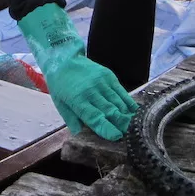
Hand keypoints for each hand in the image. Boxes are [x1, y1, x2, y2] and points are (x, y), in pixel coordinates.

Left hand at [16, 3, 137, 139]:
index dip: (107, 128)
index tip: (116, 137)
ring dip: (127, 115)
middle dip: (121, 124)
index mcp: (78, 101)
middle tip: (129, 135)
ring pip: (118, 102)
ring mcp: (102, 82)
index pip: (95, 118)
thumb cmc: (60, 85)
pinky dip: (128, 103)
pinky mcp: (109, 76)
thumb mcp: (60, 104)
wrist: (63, 59)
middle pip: (110, 111)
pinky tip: (134, 112)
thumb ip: (72, 120)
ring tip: (133, 126)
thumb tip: (82, 136)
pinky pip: (121, 92)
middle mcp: (91, 91)